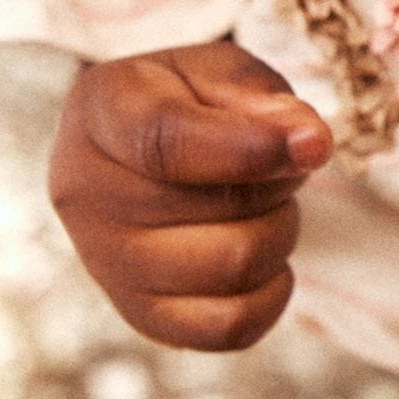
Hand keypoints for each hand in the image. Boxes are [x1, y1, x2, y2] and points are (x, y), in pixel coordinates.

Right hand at [47, 42, 333, 352]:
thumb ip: (261, 96)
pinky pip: (231, 327)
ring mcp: (106, 263)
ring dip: (279, 233)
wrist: (144, 146)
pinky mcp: (140, 315)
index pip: (164, 142)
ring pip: (233, 268)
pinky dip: (270, 293)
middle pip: (218, 209)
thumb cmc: (191, 100)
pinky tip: (264, 258)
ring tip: (264, 205)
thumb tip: (308, 143)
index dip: (248, 150)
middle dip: (277, 183)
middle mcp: (85, 192)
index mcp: (100, 111)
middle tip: (274, 164)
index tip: (312, 146)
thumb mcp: (222, 71)